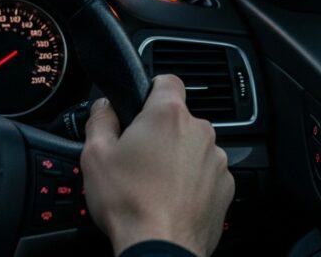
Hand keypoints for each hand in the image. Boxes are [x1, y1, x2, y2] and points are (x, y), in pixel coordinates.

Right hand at [82, 75, 233, 256]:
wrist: (160, 248)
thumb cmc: (130, 204)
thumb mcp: (95, 156)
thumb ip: (100, 121)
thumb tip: (103, 107)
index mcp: (167, 115)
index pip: (167, 80)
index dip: (152, 89)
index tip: (142, 104)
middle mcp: (199, 131)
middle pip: (179, 119)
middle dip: (160, 132)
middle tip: (137, 156)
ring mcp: (216, 160)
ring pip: (193, 148)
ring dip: (178, 158)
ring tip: (153, 183)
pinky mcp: (225, 186)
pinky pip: (206, 174)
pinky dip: (192, 182)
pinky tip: (171, 198)